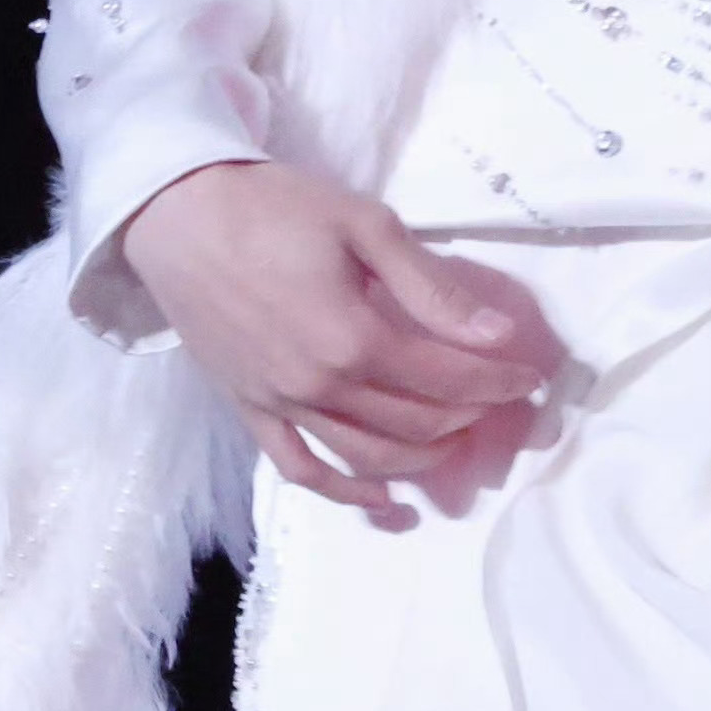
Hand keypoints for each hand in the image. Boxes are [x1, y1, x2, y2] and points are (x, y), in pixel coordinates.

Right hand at [122, 161, 562, 526]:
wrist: (178, 214)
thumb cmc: (276, 207)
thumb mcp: (365, 225)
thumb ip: (430, 287)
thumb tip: (495, 334)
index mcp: (351, 337)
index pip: (445, 378)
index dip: (496, 381)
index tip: (531, 377)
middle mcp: (317, 386)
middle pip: (414, 422)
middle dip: (470, 415)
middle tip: (501, 400)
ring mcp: (279, 405)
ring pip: (367, 455)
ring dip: (423, 458)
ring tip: (461, 440)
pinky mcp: (250, 410)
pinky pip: (302, 469)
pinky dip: (347, 493)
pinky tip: (387, 503)